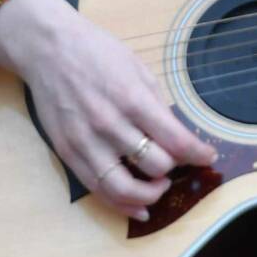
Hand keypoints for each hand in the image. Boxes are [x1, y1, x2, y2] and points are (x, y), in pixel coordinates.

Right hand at [0, 0, 218, 220]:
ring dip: (150, 195)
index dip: (198, 154)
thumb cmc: (96, 53)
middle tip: (177, 163)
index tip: (208, 158)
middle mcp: (110, 124)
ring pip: (125, 189)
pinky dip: (122, 205)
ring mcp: (86, 142)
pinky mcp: (68, 154)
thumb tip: (176, 135)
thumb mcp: (136, 68)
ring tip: (159, 187)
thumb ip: (156, 104)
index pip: (175, 140)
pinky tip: (139, 207)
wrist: (47, 49)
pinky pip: (98, 189)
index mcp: (132, 99)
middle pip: (155, 165)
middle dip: (174, 168)